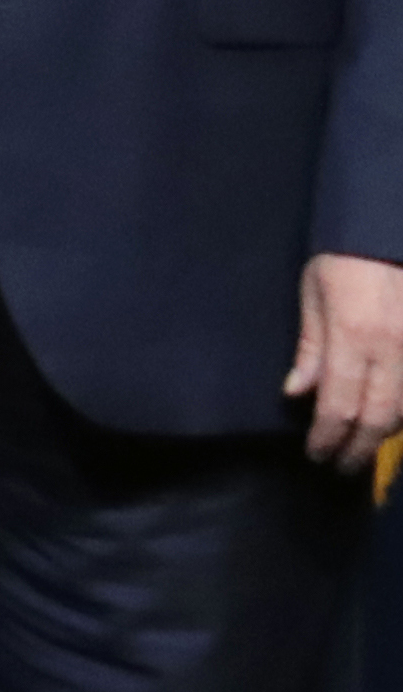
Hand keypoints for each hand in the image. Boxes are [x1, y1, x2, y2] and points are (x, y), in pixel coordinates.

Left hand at [287, 252, 402, 469]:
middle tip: (342, 466)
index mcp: (355, 335)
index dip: (328, 437)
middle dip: (360, 447)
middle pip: (380, 416)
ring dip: (387, 433)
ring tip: (364, 448)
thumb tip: (298, 393)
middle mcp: (395, 348)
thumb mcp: (314, 293)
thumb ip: (311, 346)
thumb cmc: (345, 257)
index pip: (340, 404)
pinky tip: (391, 421)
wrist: (390, 226)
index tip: (317, 455)